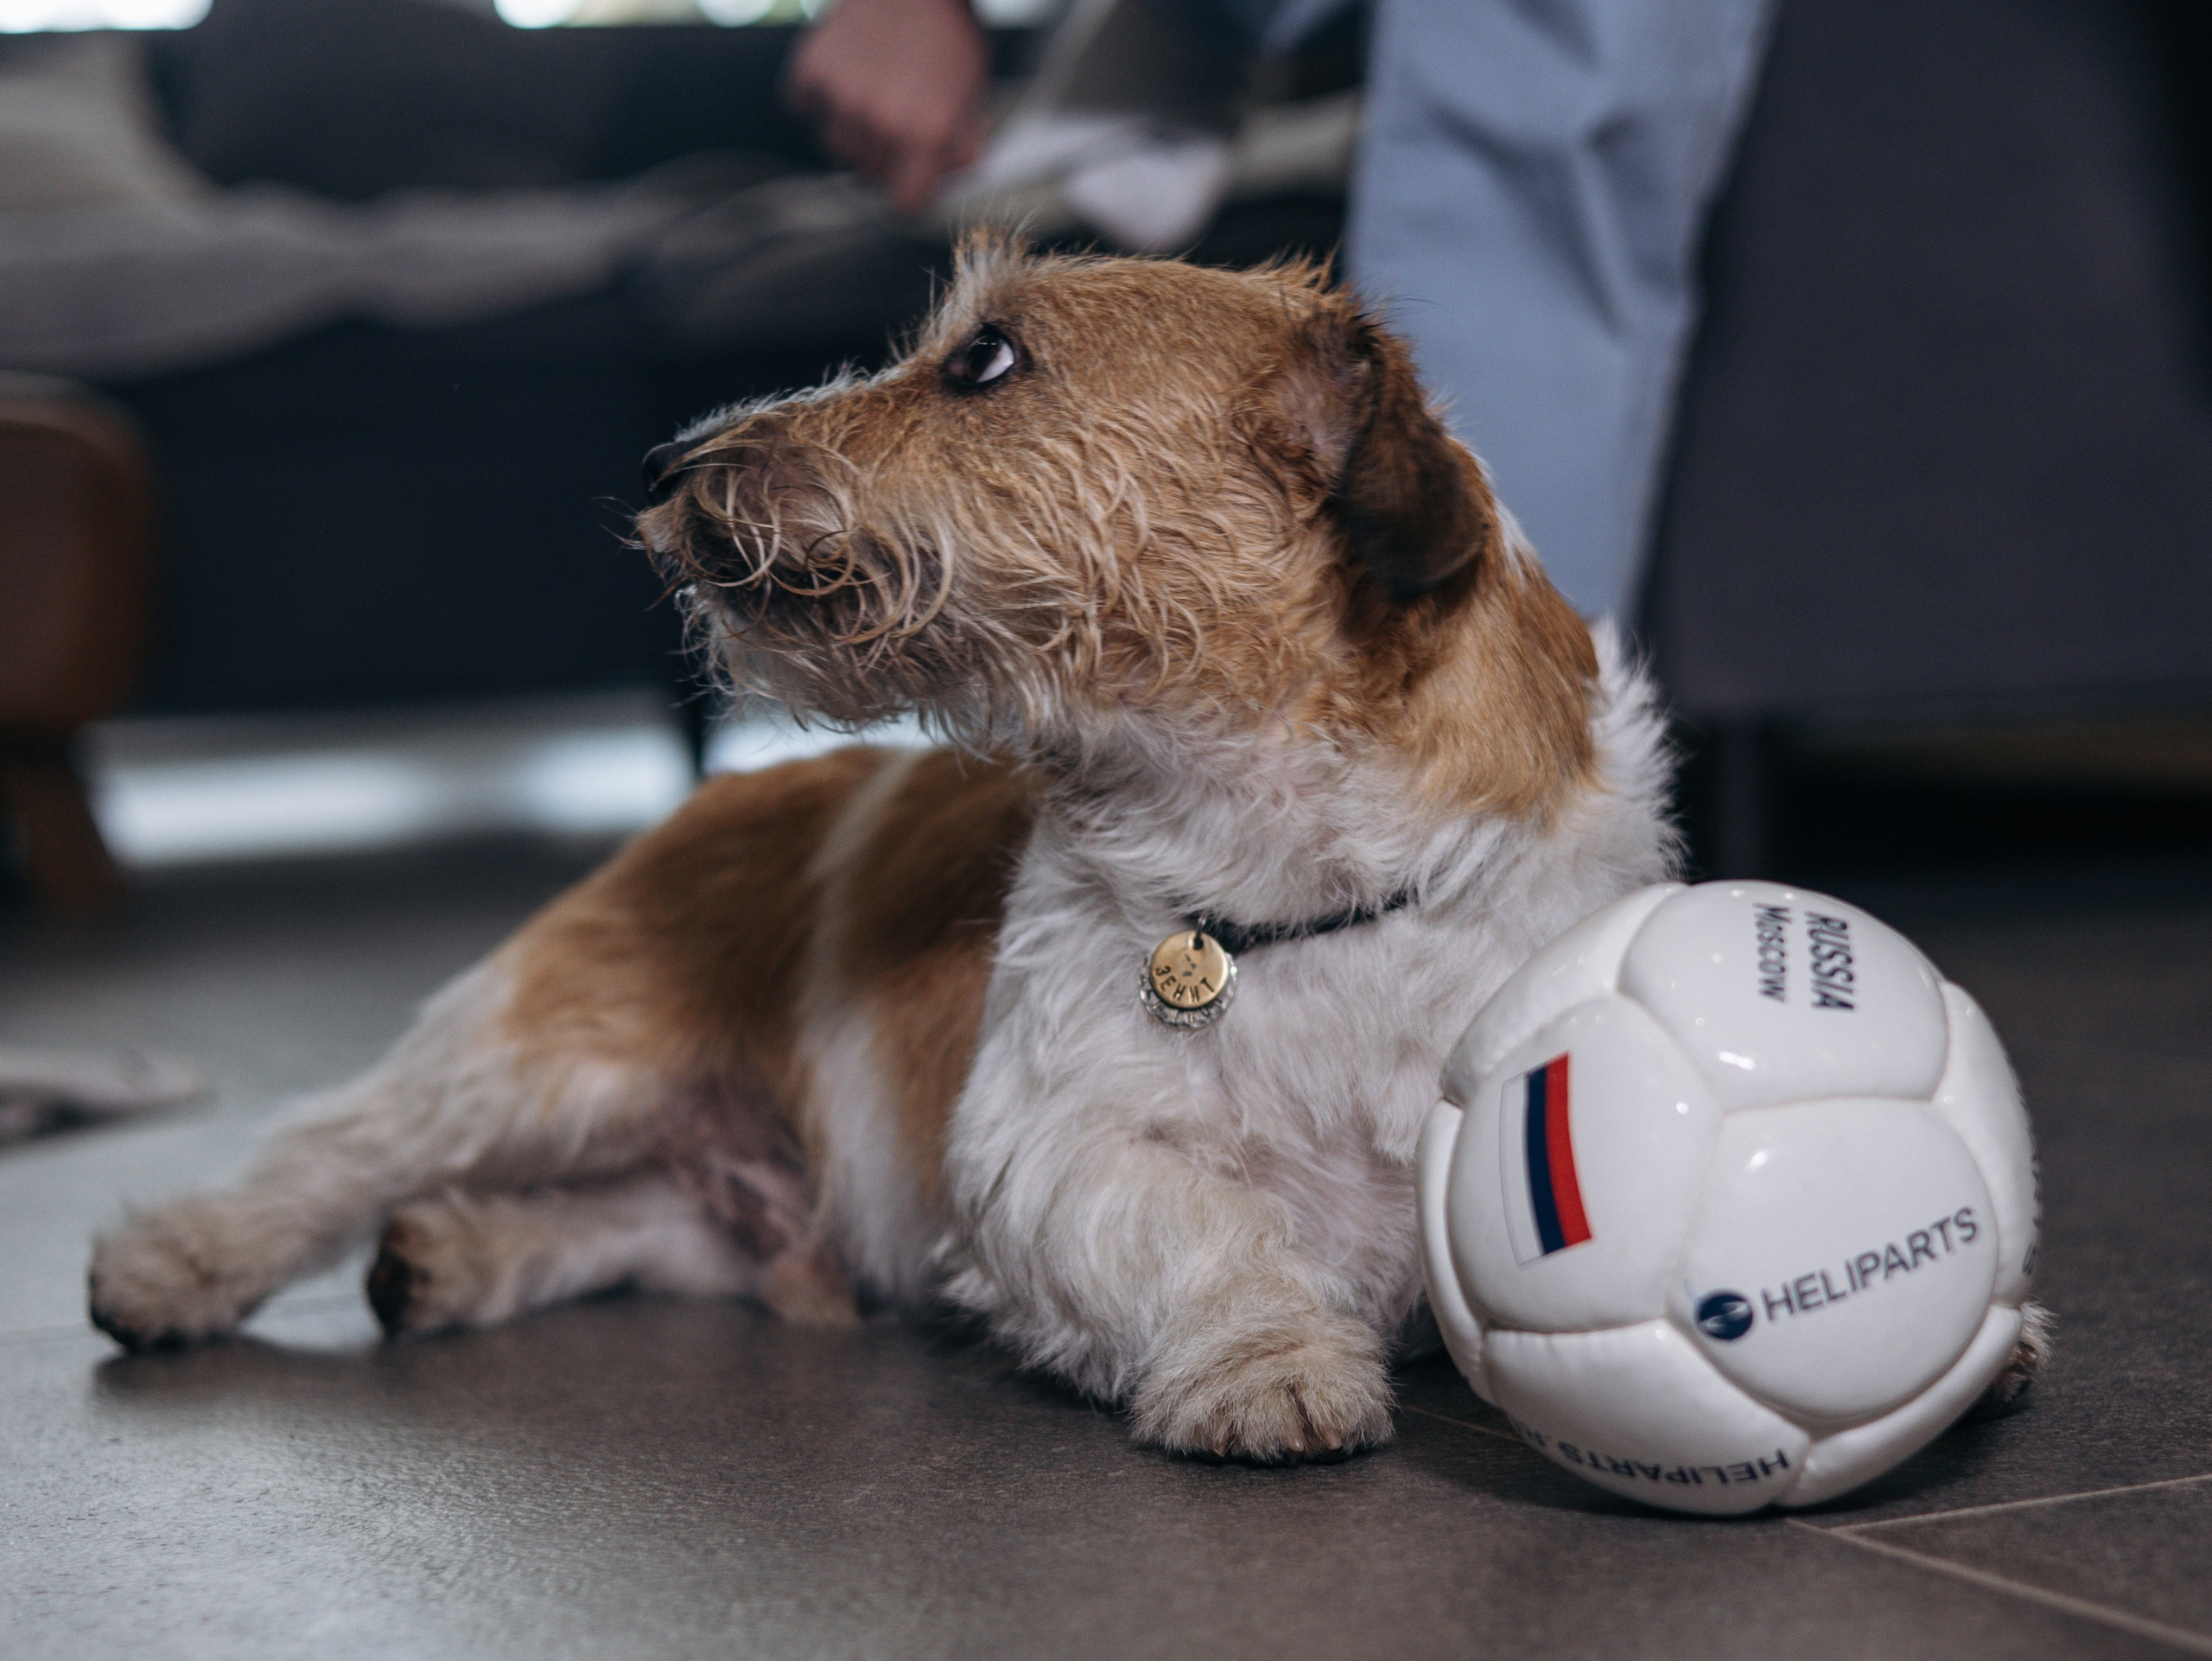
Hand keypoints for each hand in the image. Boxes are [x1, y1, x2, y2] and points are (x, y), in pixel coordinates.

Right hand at [786, 0, 989, 217]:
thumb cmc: (946, 25)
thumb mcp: (973, 85)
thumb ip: (964, 137)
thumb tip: (952, 172)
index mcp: (924, 133)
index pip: (905, 204)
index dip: (911, 194)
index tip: (913, 181)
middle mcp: (879, 121)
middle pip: (870, 174)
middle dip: (887, 155)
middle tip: (900, 116)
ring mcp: (841, 96)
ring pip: (837, 145)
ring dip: (854, 128)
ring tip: (874, 90)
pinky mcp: (810, 71)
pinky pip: (806, 106)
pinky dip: (820, 96)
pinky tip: (846, 72)